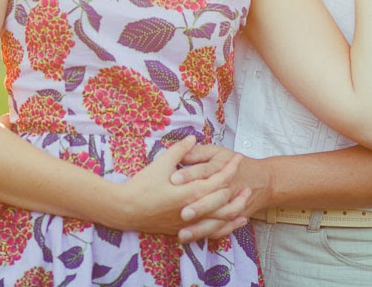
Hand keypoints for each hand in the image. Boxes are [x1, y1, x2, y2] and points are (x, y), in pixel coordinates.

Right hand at [114, 138, 245, 235]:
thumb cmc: (142, 185)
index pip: (219, 179)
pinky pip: (210, 232)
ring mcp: (190, 222)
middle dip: (237, 190)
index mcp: (190, 191)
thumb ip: (179, 151)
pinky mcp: (184, 229)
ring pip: (221, 220)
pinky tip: (231, 223)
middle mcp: (194, 209)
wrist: (126, 210)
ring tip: (245, 202)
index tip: (237, 158)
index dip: (230, 168)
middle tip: (246, 180)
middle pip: (224, 201)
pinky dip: (224, 227)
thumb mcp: (161, 164)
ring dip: (235, 210)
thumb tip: (192, 138)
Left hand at [174, 145, 270, 242]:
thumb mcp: (217, 152)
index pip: (205, 170)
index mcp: (221, 167)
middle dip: (199, 207)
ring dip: (201, 228)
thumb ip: (198, 153)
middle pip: (214, 198)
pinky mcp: (235, 217)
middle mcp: (228, 188)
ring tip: (182, 234)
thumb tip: (180, 155)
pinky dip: (209, 235)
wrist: (263, 179)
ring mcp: (232, 205)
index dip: (189, 174)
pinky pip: (222, 229)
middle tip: (182, 213)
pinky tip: (193, 240)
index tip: (173, 179)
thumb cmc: (234, 163)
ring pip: (218, 218)